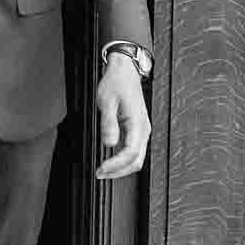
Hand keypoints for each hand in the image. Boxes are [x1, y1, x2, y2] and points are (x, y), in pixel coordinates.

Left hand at [95, 51, 150, 178]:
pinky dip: (123, 160)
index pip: (130, 153)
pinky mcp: (138, 129)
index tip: (102, 168)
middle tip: (101, 174)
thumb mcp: (107, 101)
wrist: (125, 70)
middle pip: (136, 161)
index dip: (116, 165)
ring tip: (104, 170)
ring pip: (137, 158)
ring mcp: (142, 130)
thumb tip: (109, 143)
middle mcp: (143, 129)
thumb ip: (108, 123)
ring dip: (121, 168)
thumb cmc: (117, 82)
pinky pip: (134, 150)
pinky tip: (111, 160)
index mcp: (137, 123)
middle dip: (118, 172)